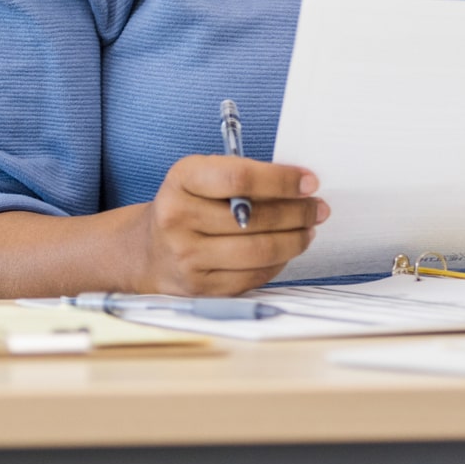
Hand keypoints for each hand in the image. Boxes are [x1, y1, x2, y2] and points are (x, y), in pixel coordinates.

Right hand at [132, 155, 326, 295]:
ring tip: (307, 229)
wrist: (147, 252)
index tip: (308, 181)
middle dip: (297, 212)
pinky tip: (285, 250)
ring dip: (294, 240)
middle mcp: (178, 218)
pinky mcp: (200, 287)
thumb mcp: (201, 177)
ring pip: (258, 251)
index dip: (281, 180)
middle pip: (254, 218)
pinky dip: (278, 263)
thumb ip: (242, 176)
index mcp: (181, 179)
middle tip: (317, 207)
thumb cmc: (186, 206)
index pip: (239, 178)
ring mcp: (187, 257)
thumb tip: (298, 186)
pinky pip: (253, 276)